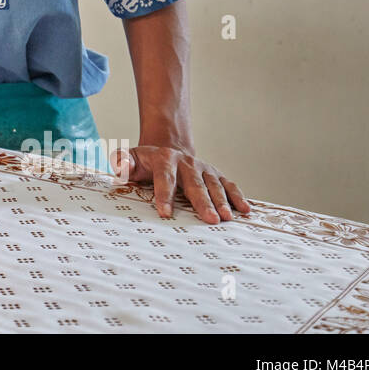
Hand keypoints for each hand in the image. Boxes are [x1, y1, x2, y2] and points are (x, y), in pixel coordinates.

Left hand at [109, 144, 251, 223]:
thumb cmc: (146, 162)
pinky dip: (238, 196)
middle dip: (203, 202)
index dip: (164, 195)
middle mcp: (187, 163)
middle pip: (195, 184)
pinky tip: (245, 210)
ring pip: (214, 185)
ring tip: (227, 218)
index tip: (165, 213)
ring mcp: (203, 168)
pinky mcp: (215, 174)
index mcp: (164, 159)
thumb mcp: (130, 159)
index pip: (164, 178)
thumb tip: (122, 166)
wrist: (167, 149)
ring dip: (222, 202)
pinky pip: (229, 185)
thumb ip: (123, 162)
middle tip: (210, 220)